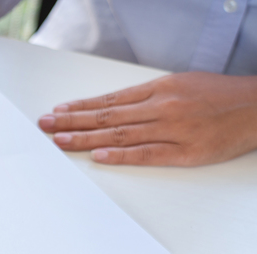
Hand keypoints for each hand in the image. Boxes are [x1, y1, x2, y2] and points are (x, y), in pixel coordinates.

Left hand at [38, 72, 256, 165]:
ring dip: (86, 138)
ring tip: (60, 140)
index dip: (80, 107)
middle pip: (107, 117)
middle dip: (72, 122)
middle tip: (45, 126)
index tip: (57, 112)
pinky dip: (120, 155)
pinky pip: (147, 154)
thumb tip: (114, 107)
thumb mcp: (181, 84)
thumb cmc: (220, 96)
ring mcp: (173, 130)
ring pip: (120, 135)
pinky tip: (98, 156)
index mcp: (160, 89)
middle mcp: (162, 107)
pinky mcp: (186, 152)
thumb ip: (148, 97)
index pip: (109, 101)